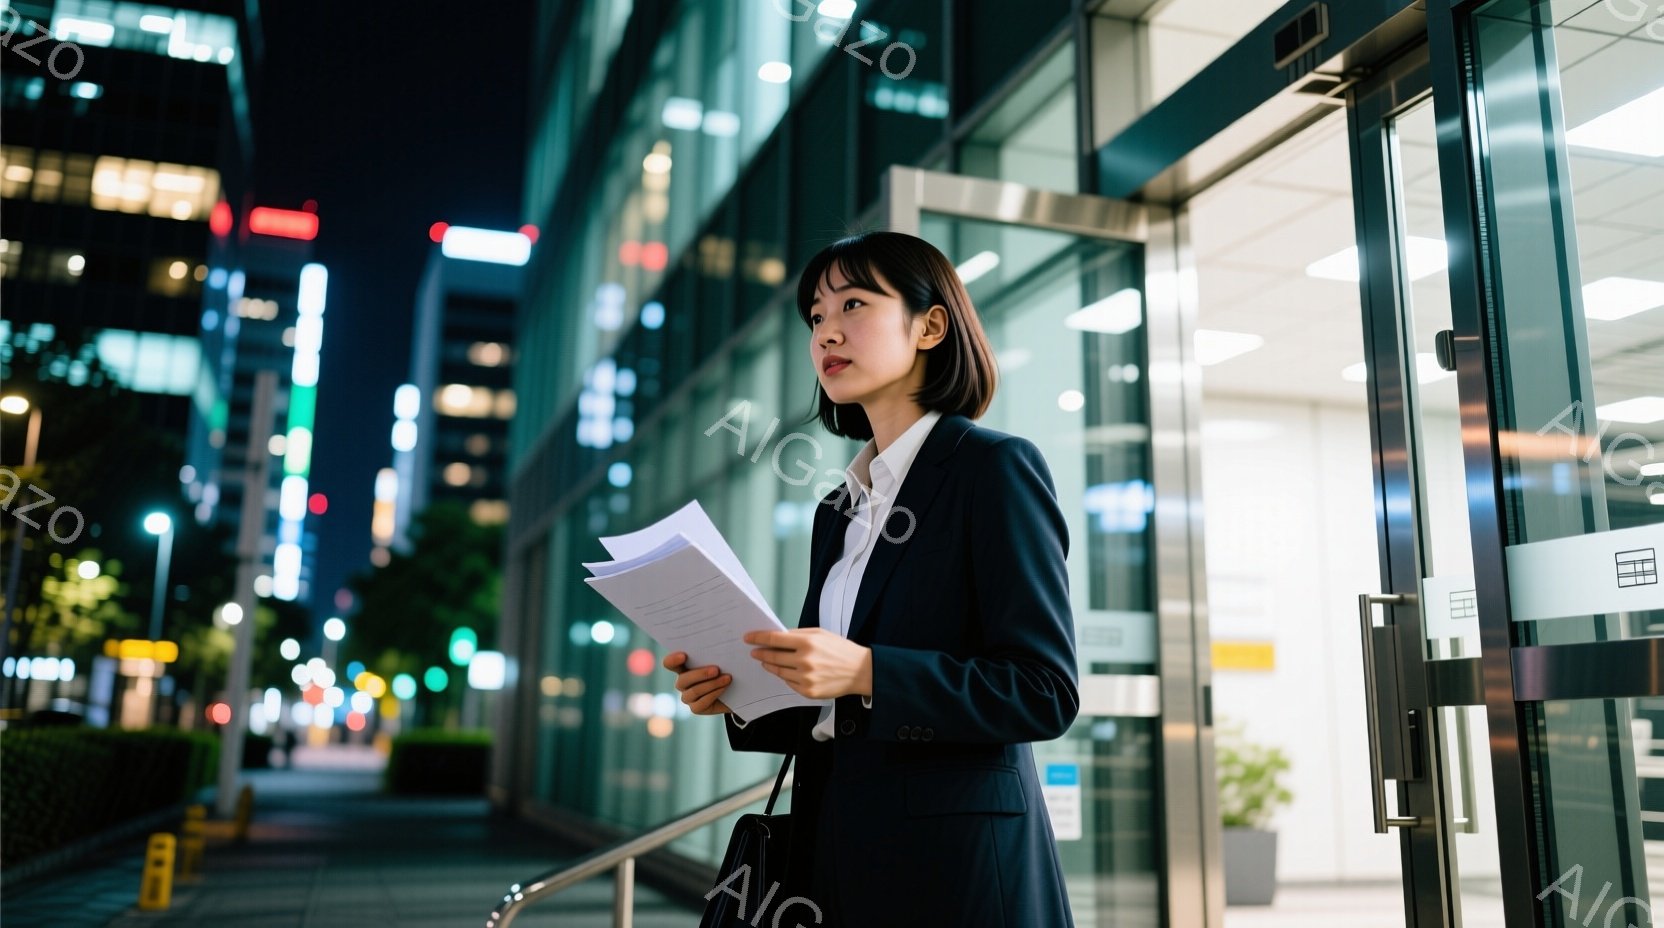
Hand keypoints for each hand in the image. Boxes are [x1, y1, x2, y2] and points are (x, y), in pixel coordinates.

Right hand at [663, 651, 732, 714]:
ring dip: (711, 684)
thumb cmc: (728, 667)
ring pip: (693, 692)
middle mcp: (683, 682)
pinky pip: (700, 704)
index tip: (684, 655)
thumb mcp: (725, 657)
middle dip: (700, 674)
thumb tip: (732, 639)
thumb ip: (722, 650)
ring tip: (727, 678)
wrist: (738, 690)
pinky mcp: (697, 708)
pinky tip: (724, 688)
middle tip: (716, 669)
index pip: (670, 664)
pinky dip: (713, 694)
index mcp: (684, 666)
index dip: (672, 660)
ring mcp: (688, 697)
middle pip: (682, 679)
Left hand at [744, 628, 872, 699]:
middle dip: (760, 653)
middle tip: (754, 651)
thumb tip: (778, 637)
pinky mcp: (808, 691)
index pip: (774, 639)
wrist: (860, 671)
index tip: (748, 638)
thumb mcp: (821, 634)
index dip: (758, 637)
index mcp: (807, 643)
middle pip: (772, 656)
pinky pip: (789, 683)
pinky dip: (785, 677)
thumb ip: (798, 635)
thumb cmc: (841, 650)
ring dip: (770, 665)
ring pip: (778, 671)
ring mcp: (806, 678)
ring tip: (766, 661)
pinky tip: (786, 671)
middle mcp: (805, 661)